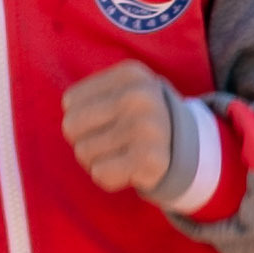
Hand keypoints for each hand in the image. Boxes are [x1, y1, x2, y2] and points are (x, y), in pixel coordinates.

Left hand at [60, 61, 178, 196]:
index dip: (81, 116)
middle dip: (83, 139)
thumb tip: (70, 124)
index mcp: (129, 75)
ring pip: (83, 152)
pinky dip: (109, 177)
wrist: (183, 147)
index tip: (107, 119)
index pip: (70, 102)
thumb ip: (86, 100)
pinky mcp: (149, 159)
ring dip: (96, 160)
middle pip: (71, 126)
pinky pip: (99, 174)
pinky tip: (129, 168)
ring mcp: (146, 127)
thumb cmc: (137, 118)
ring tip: (121, 153)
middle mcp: (139, 96)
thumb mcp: (118, 92)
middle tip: (108, 140)